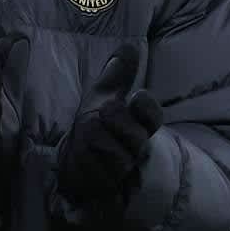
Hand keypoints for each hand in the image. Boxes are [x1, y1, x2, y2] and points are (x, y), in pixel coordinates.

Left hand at [55, 45, 162, 208]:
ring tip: (87, 139)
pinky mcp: (111, 186)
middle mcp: (138, 146)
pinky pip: (99, 173)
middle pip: (133, 134)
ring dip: (93, 142)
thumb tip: (130, 45)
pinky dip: (85, 162)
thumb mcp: (103, 93)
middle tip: (99, 115)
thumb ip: (117, 72)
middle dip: (110, 121)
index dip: (147, 106)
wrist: (76, 156)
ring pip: (114, 155)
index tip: (136, 96)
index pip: (153, 115)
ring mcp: (126, 169)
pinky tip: (83, 157)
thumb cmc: (95, 120)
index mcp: (140, 122)